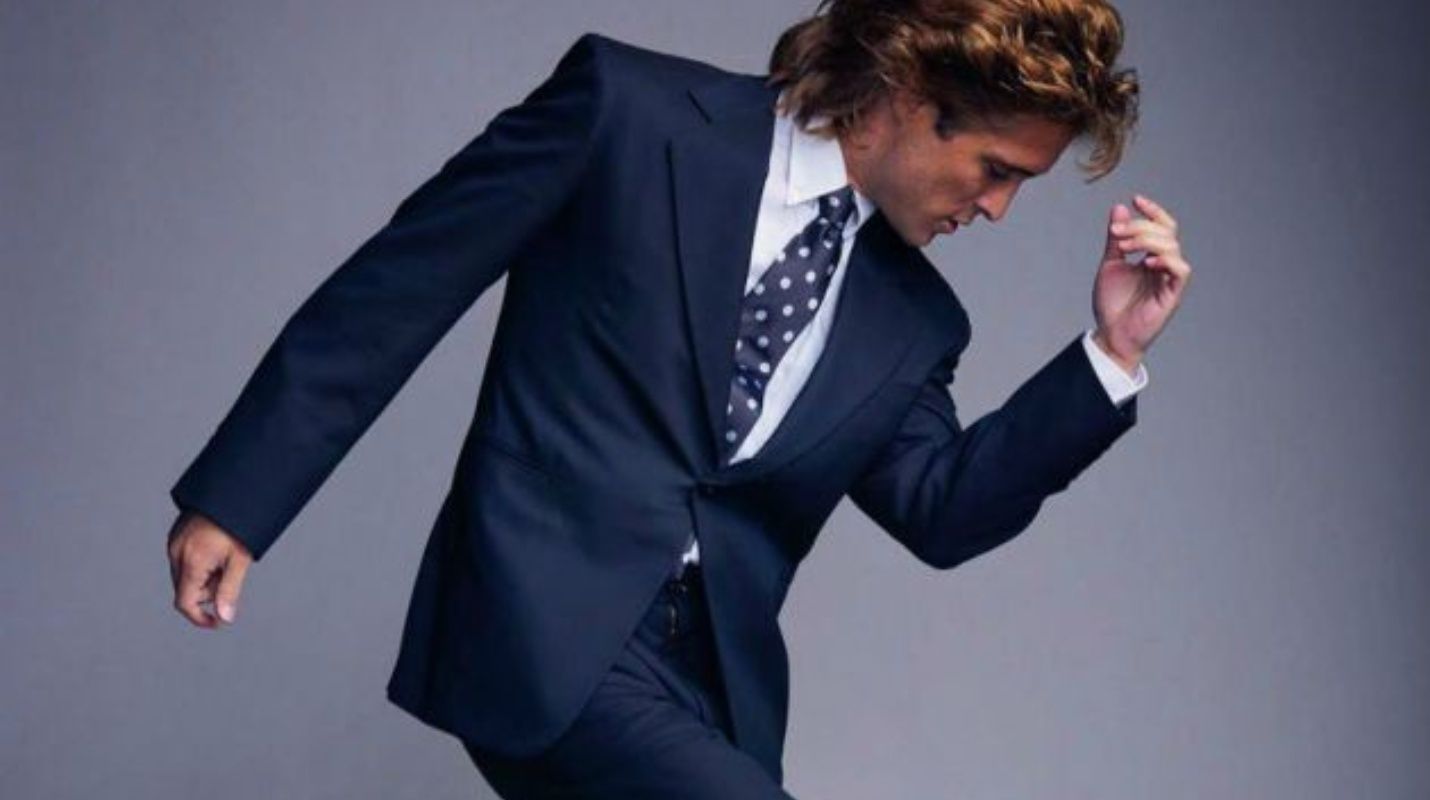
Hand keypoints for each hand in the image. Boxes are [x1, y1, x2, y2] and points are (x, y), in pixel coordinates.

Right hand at [166, 509, 252, 627]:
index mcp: (191, 561)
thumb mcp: (239, 560)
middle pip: (186, 590)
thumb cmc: (238, 525)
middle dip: (207, 592)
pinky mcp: (176, 535)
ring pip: (185, 575)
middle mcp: (176, 553)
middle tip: (229, 573)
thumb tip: (225, 617)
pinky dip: (200, 564)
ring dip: (204, 577)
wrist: (232, 491)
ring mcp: (174, 543)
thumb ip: (230, 590)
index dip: (199, 617)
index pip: (184, 603)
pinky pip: (184, 559)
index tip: (216, 622)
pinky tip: (217, 549)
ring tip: (225, 557)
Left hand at [1092, 194, 1191, 371]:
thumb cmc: (1112, 303)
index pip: (1163, 226)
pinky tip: (1146, 262)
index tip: (1135, 199)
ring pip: (1172, 246)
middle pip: (1166, 232)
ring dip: (1146, 240)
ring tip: (1125, 247)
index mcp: (1152, 256)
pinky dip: (1166, 260)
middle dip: (1140, 226)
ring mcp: (1169, 279)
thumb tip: (1119, 208)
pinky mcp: (1172, 294)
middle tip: (1117, 233)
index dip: (1153, 211)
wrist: (1111, 333)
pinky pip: (1180, 270)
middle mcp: (1164, 265)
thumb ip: (1116, 239)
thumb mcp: (1110, 264)